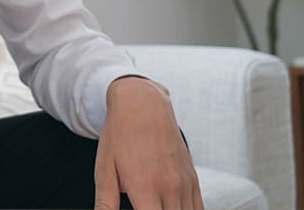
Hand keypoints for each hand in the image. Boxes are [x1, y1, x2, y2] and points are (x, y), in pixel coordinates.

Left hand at [95, 76, 203, 209]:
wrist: (143, 105)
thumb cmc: (120, 136)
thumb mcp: (104, 169)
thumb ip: (105, 203)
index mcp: (145, 189)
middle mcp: (170, 189)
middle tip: (142, 206)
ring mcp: (185, 184)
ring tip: (154, 205)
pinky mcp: (193, 179)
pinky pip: (198, 208)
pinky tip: (171, 207)